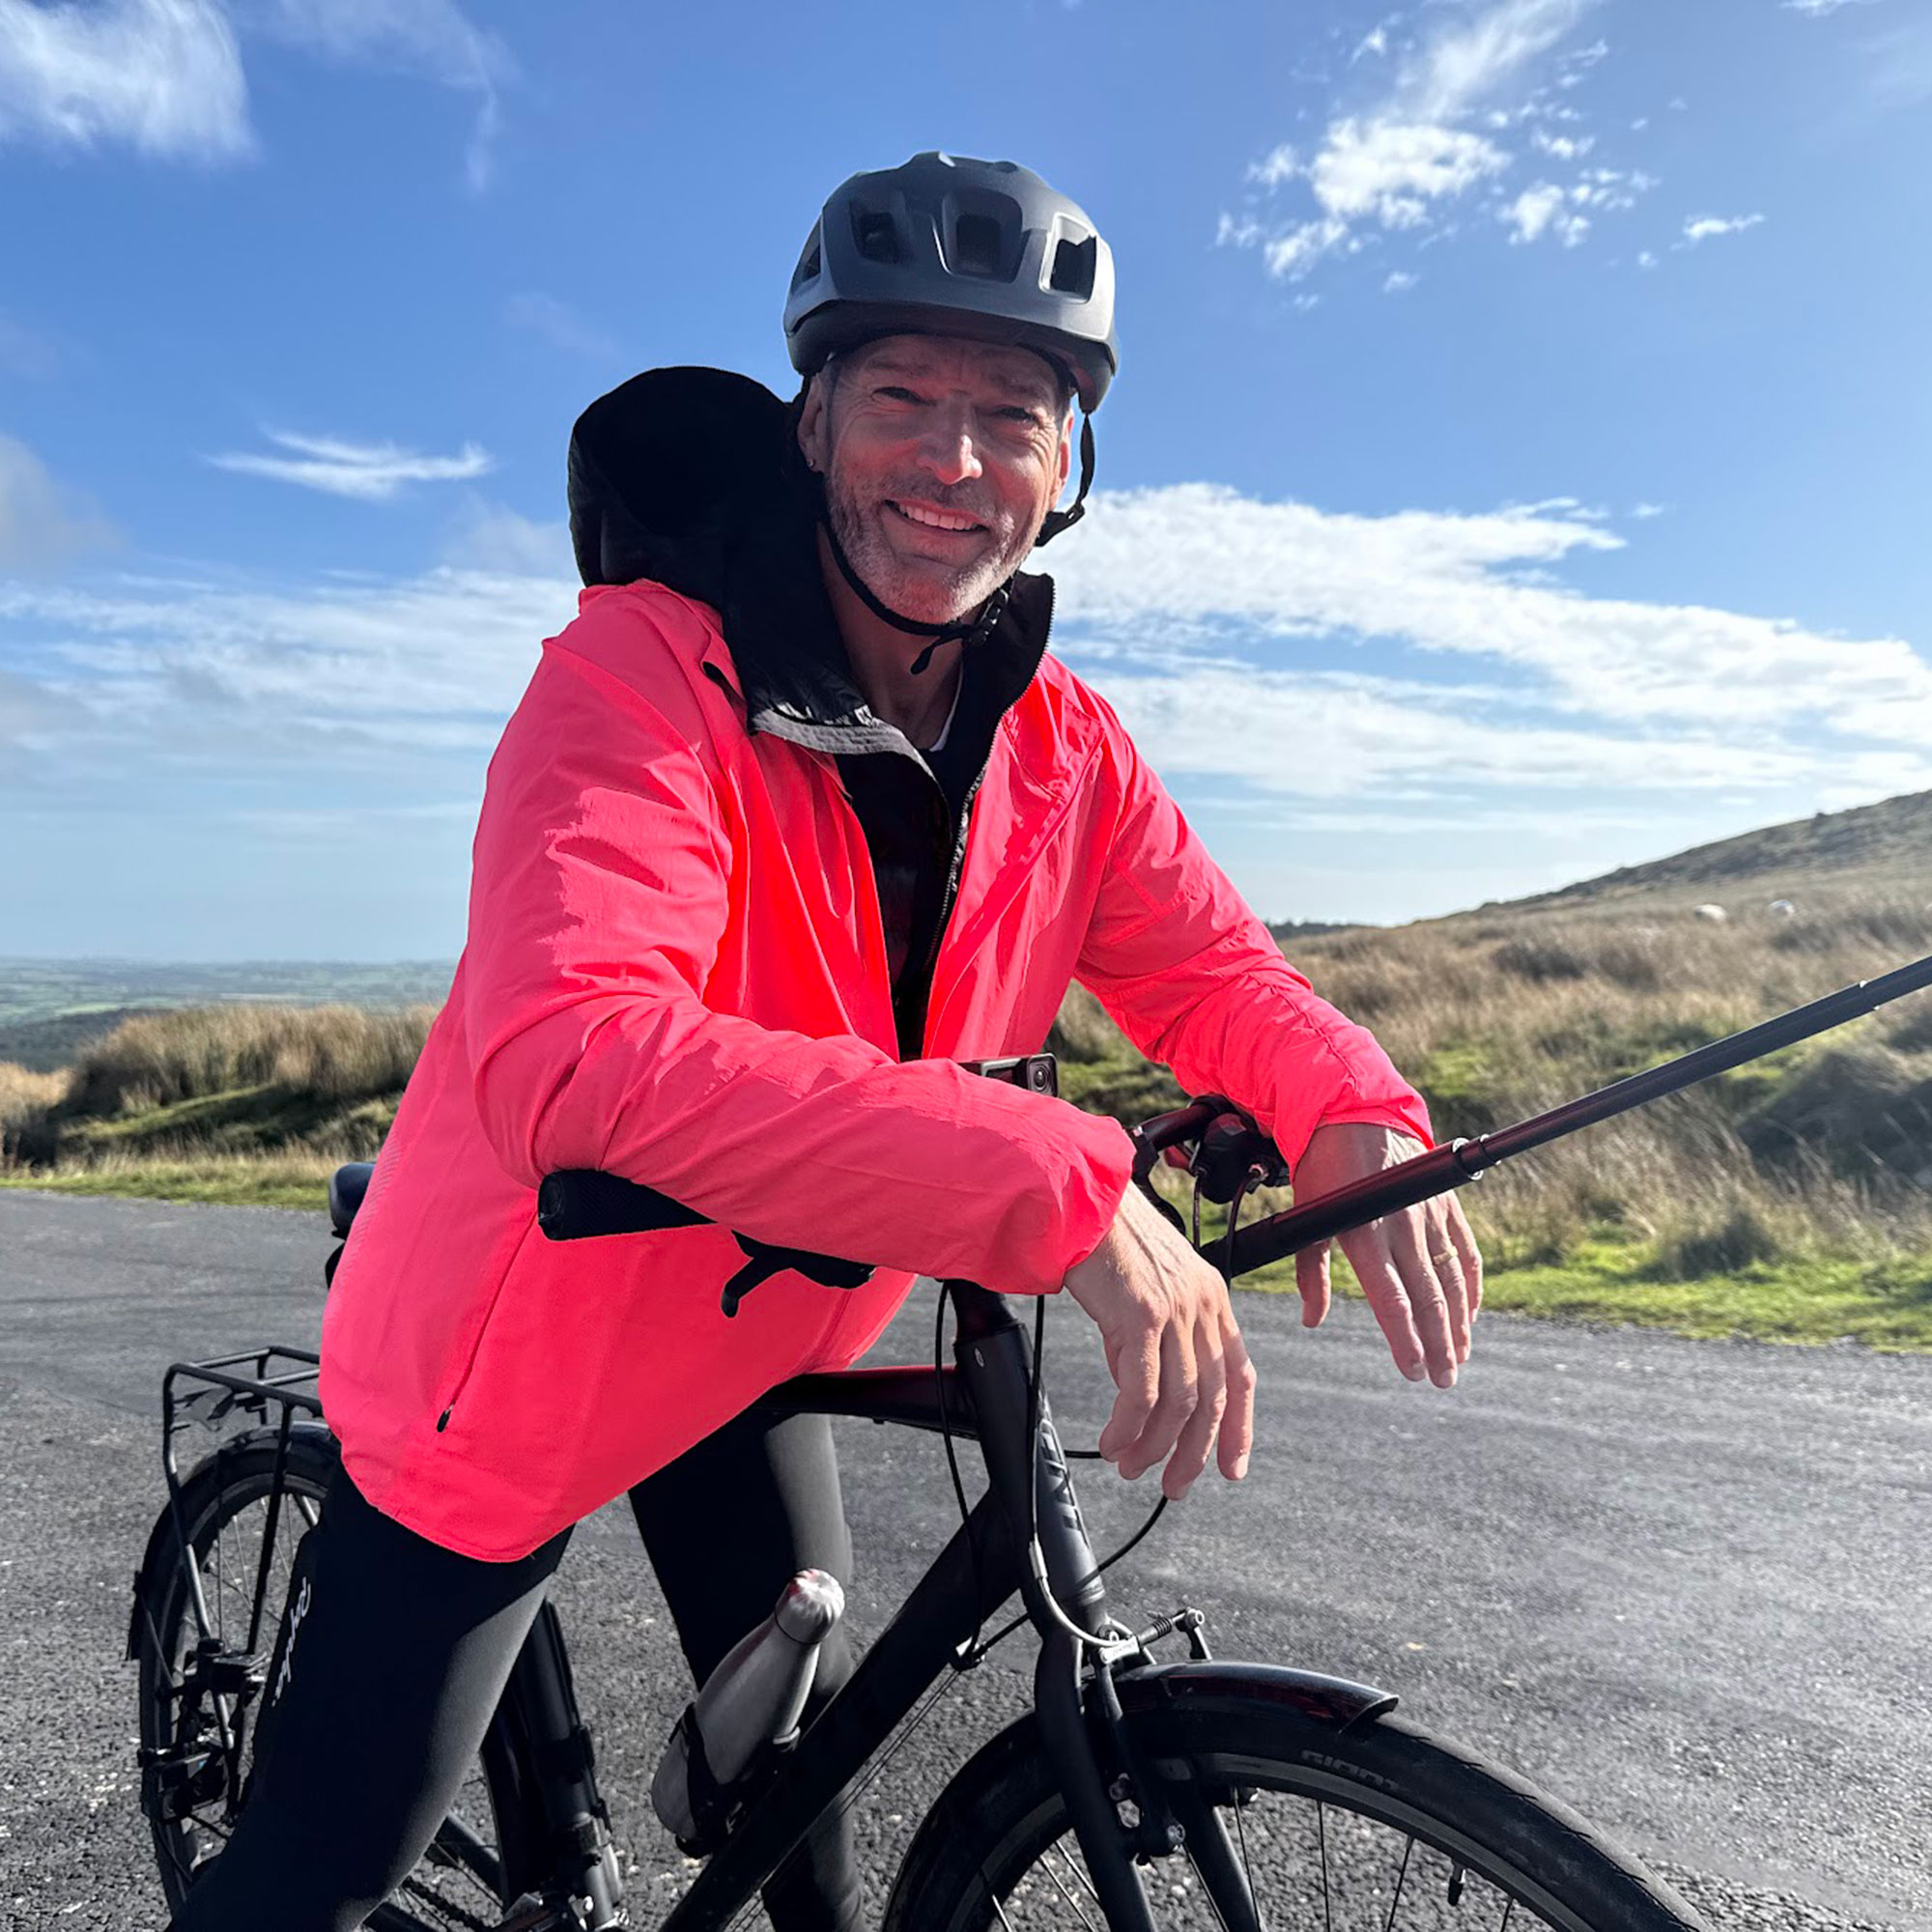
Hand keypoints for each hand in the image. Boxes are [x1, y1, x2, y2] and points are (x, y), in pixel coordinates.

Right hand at [1063, 1181, 1255, 1498]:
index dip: (1238, 1428)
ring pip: (1179, 1403)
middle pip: (1213, 1400)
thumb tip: (1138, 1395)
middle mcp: (1203, 1306)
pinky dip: (1128, 1427)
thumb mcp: (1145, 1293)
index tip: (1230, 1467)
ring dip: (1154, 1445)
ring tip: (1131, 1465)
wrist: (1081, 1202)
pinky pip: (1142, 1392)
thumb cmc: (1107, 1240)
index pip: (1240, 1375)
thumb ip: (1150, 1342)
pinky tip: (1114, 1441)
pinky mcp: (1142, 1315)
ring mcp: (1176, 1311)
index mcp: (1212, 1299)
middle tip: (1173, 1484)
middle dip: (1194, 1452)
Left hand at [1291, 1123, 1482, 1387]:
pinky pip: (1467, 1253)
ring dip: (1458, 1324)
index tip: (1413, 1371)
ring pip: (1451, 1282)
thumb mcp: (1309, 1218)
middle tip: (1443, 1379)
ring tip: (1458, 1357)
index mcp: (1365, 1234)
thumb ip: (1313, 1272)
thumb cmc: (1324, 1170)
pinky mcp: (1447, 1205)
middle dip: (1438, 1345)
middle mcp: (1402, 1227)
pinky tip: (1469, 1315)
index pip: (1392, 1301)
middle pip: (1428, 1299)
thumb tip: (1312, 1319)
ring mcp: (1429, 1215)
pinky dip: (1471, 1287)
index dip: (1405, 1341)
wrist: (1355, 1113)